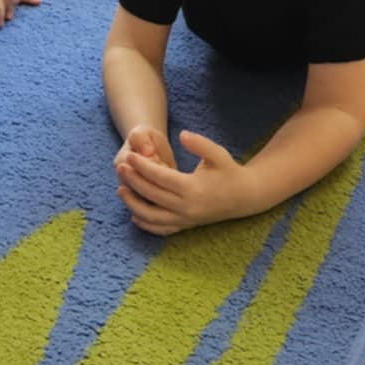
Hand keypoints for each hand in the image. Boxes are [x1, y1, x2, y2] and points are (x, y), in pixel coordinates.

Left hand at [114, 130, 253, 234]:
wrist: (244, 197)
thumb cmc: (229, 172)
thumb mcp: (219, 154)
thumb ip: (200, 143)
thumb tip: (182, 134)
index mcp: (193, 188)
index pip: (160, 178)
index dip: (142, 167)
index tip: (130, 156)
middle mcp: (187, 207)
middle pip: (152, 195)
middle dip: (133, 181)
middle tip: (120, 168)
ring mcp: (186, 220)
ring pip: (152, 217)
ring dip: (134, 205)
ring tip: (120, 190)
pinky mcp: (186, 226)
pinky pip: (161, 229)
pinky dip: (146, 225)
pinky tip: (134, 216)